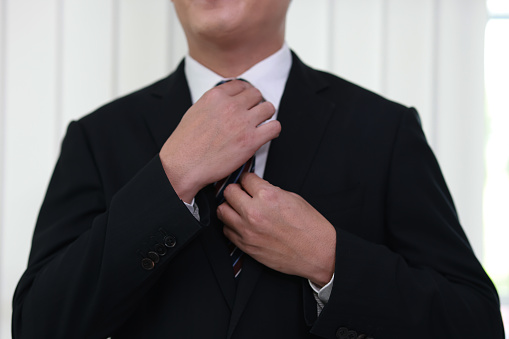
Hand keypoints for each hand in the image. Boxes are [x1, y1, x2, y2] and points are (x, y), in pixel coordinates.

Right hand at [159, 80, 280, 201]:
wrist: (183, 165)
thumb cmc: (185, 144)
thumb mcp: (195, 111)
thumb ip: (213, 103)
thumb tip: (226, 102)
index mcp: (216, 96)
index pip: (241, 85)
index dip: (245, 94)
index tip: (246, 102)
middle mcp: (231, 106)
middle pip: (257, 95)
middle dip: (256, 104)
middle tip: (253, 116)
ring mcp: (243, 122)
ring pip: (269, 108)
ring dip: (266, 116)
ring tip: (260, 126)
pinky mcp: (251, 140)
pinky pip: (274, 127)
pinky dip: (273, 131)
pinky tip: (266, 135)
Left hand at [217, 173, 335, 286]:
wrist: (317, 252)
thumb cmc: (310, 227)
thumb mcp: (292, 198)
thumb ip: (270, 191)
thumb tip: (256, 188)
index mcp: (267, 196)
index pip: (245, 178)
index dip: (248, 179)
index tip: (249, 183)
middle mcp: (254, 212)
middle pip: (228, 192)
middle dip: (236, 190)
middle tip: (242, 193)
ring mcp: (247, 230)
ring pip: (222, 211)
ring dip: (230, 207)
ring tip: (239, 209)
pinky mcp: (246, 245)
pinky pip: (227, 230)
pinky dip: (231, 225)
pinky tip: (242, 224)